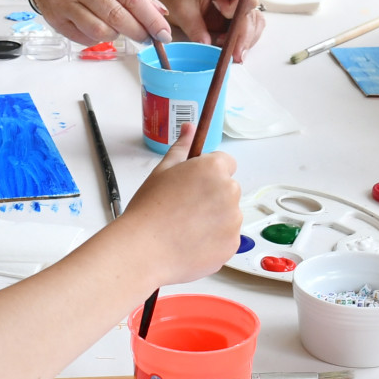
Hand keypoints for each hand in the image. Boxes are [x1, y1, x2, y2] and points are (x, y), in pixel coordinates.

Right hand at [29, 0, 173, 47]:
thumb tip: (160, 12)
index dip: (150, 18)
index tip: (163, 32)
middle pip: (116, 16)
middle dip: (138, 31)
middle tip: (148, 38)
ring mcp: (63, 1)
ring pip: (100, 31)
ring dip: (118, 35)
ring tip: (121, 28)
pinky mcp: (54, 19)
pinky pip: (85, 38)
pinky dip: (99, 38)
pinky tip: (101, 28)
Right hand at [122, 126, 242, 285]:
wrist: (144, 250)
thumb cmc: (149, 209)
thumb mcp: (162, 171)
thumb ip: (182, 147)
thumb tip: (190, 128)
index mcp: (214, 169)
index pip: (226, 162)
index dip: (209, 172)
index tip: (194, 183)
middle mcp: (230, 192)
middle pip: (228, 188)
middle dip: (212, 195)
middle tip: (185, 207)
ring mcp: (233, 221)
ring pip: (228, 214)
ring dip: (214, 218)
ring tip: (185, 227)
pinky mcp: (232, 245)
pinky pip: (227, 237)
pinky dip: (214, 240)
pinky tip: (191, 242)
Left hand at [156, 0, 265, 61]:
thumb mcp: (182, 9)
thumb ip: (194, 26)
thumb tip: (206, 44)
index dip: (237, 7)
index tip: (223, 13)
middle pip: (251, 13)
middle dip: (245, 34)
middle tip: (237, 54)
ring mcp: (237, 7)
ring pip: (254, 23)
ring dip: (246, 40)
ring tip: (233, 55)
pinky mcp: (235, 19)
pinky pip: (248, 30)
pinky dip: (243, 42)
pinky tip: (230, 50)